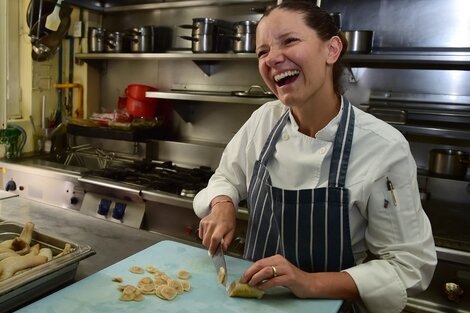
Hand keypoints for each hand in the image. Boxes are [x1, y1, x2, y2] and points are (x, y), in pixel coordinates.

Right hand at [198, 197, 235, 254]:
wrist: (223, 208)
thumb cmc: (228, 220)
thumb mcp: (232, 231)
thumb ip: (227, 241)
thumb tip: (223, 249)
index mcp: (221, 227)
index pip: (214, 239)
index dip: (213, 247)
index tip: (213, 252)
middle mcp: (212, 225)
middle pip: (206, 241)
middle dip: (210, 246)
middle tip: (215, 245)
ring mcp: (206, 223)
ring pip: (203, 239)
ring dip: (208, 241)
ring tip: (213, 236)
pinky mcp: (202, 222)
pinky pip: (201, 234)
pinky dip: (204, 236)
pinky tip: (210, 232)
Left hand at [240, 255, 358, 299]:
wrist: (309, 283)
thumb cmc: (292, 279)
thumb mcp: (278, 273)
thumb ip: (267, 273)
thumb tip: (251, 278)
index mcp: (276, 258)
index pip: (259, 262)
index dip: (249, 270)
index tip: (242, 278)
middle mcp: (280, 261)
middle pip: (260, 265)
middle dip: (250, 273)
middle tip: (243, 281)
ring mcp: (286, 268)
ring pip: (266, 271)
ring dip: (256, 279)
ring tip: (251, 285)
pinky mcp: (290, 277)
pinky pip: (274, 280)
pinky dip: (265, 285)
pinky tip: (261, 288)